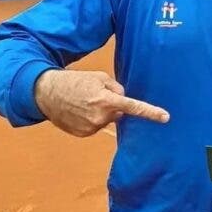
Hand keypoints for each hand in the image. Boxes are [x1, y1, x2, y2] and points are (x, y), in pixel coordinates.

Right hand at [35, 69, 169, 136]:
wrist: (46, 93)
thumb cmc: (76, 81)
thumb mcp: (100, 77)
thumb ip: (117, 88)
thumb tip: (125, 100)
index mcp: (106, 100)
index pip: (134, 107)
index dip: (151, 112)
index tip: (165, 118)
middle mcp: (100, 117)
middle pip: (119, 112)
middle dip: (113, 104)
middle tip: (95, 95)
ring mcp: (91, 127)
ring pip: (107, 120)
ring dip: (101, 112)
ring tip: (84, 102)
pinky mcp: (83, 134)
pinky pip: (96, 126)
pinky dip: (91, 119)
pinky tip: (79, 111)